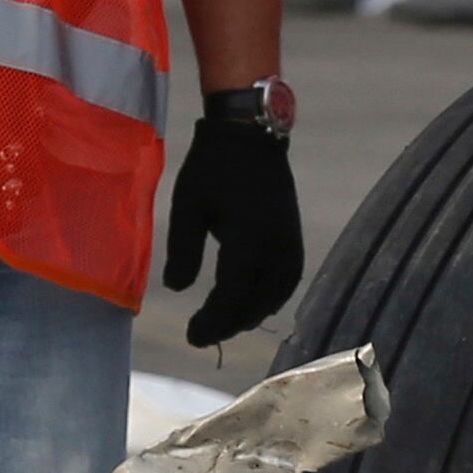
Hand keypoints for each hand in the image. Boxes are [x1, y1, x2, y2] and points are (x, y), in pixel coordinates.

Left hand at [159, 114, 301, 350]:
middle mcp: (276, 246)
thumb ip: (183, 251)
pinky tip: (247, 305)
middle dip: (227, 324)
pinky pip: (285, 285)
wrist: (250, 136)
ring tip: (220, 324)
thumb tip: (178, 290)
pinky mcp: (295, 242)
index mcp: (249, 237)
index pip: (232, 295)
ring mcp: (291, 245)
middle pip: (255, 303)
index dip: (212, 321)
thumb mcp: (187, 206)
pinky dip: (266, 300)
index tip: (191, 336)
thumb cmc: (212, 168)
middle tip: (200, 335)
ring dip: (247, 315)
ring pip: (274, 298)